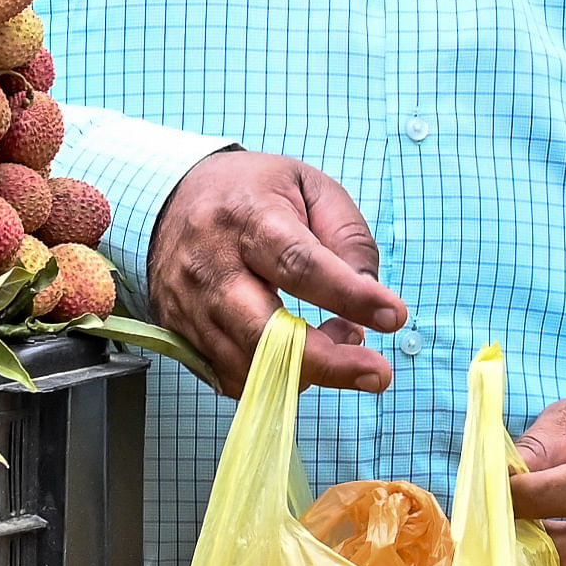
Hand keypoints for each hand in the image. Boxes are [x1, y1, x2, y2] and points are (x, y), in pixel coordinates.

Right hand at [146, 150, 404, 394]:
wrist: (171, 195)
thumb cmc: (253, 192)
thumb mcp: (309, 187)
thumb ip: (346, 236)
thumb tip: (368, 297)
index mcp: (249, 217)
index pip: (300, 264)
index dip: (349, 296)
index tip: (393, 316)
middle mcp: (212, 264)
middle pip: (265, 332)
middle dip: (326, 362)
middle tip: (377, 373)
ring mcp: (189, 304)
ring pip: (247, 364)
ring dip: (305, 372)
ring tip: (337, 343)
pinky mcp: (179, 332)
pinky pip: (227, 376)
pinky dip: (271, 379)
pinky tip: (296, 354)